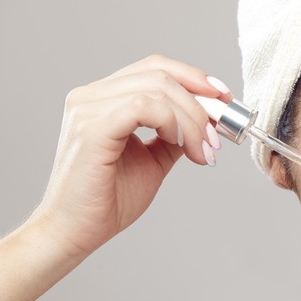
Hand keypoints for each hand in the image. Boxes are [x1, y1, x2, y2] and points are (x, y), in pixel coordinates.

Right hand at [33, 54, 231, 256]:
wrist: (77, 232)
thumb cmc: (109, 199)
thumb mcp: (154, 159)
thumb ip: (176, 134)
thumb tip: (209, 119)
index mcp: (104, 98)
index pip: (155, 68)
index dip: (194, 78)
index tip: (224, 100)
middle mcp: (91, 96)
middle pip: (161, 73)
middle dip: (200, 103)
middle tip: (217, 137)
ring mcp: (88, 108)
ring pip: (158, 88)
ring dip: (191, 119)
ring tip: (202, 151)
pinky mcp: (90, 128)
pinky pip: (143, 106)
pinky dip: (172, 122)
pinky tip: (179, 144)